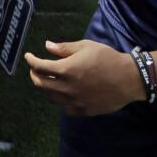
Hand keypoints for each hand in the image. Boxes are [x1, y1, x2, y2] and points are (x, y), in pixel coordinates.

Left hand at [24, 39, 141, 116]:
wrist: (128, 79)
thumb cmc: (107, 58)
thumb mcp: (86, 47)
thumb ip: (64, 48)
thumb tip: (47, 46)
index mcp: (66, 69)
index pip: (40, 66)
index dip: (31, 61)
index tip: (28, 56)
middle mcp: (67, 87)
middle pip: (41, 84)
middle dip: (34, 75)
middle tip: (35, 70)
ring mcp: (74, 101)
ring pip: (51, 97)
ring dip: (47, 88)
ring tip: (50, 80)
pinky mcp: (83, 111)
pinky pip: (65, 108)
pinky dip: (61, 100)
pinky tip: (65, 94)